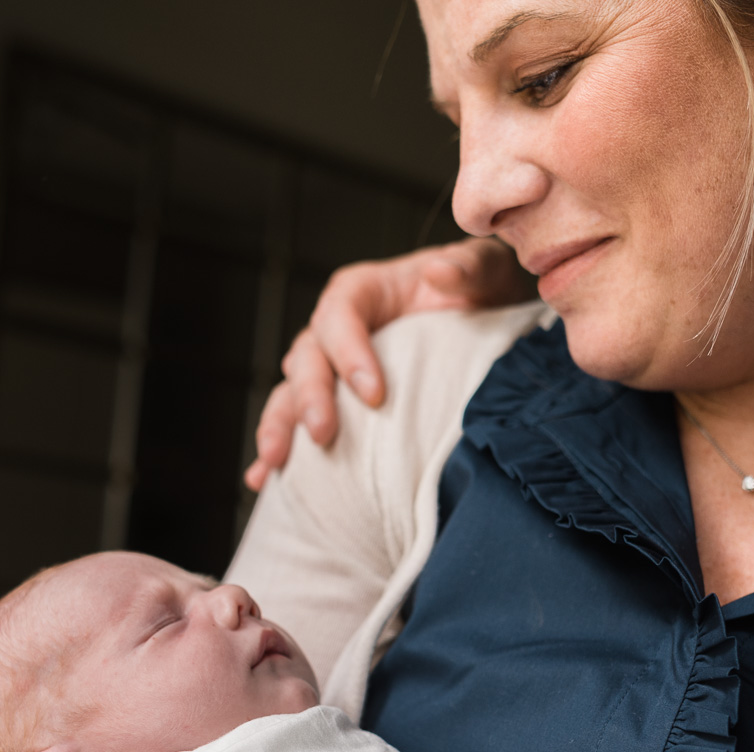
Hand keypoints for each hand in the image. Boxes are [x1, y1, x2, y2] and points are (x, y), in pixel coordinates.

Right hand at [244, 237, 529, 489]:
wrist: (484, 326)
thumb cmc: (480, 292)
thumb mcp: (487, 270)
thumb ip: (470, 269)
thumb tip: (440, 273)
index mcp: (364, 292)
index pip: (341, 314)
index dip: (349, 351)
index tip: (374, 394)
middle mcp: (336, 330)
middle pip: (308, 357)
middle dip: (310, 397)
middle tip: (323, 435)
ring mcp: (330, 369)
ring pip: (290, 392)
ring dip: (279, 427)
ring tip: (276, 463)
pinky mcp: (335, 404)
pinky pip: (298, 425)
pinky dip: (281, 454)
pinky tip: (266, 481)